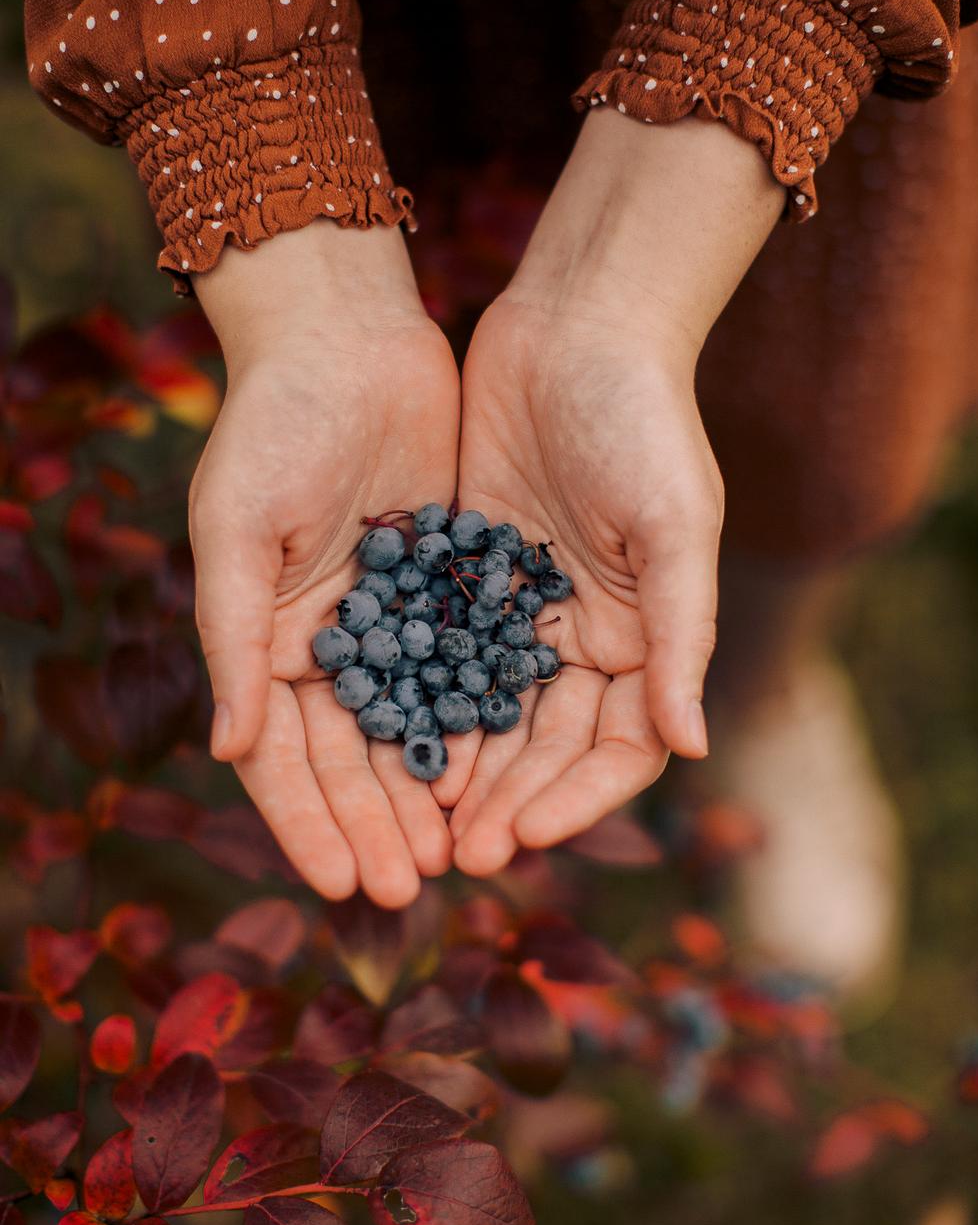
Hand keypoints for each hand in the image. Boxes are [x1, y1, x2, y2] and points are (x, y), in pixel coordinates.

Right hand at [188, 222, 461, 906]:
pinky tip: (502, 768)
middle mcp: (332, 639)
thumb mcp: (237, 530)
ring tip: (464, 852)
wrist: (347, 337)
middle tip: (416, 887)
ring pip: (418, 722)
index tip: (345, 882)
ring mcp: (397, 614)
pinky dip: (479, 718)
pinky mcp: (453, 580)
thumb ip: (236, 642)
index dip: (312, 822)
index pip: (287, 756)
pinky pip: (469, 664)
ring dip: (435, 789)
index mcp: (270, 638)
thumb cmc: (273, 426)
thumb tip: (228, 750)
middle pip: (357, 755)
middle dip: (382, 822)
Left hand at [448, 111, 783, 872]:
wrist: (578, 324)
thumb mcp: (674, 527)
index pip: (618, 745)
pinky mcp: (466, 566)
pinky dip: (418, 694)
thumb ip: (680, 636)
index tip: (525, 834)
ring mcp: (521, 603)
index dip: (575, 798)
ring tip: (420, 821)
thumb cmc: (644, 420)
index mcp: (645, 634)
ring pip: (488, 709)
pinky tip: (384, 735)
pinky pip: (439, 647)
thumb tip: (691, 746)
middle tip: (459, 852)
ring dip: (460, 765)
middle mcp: (584, 632)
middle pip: (545, 743)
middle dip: (508, 798)